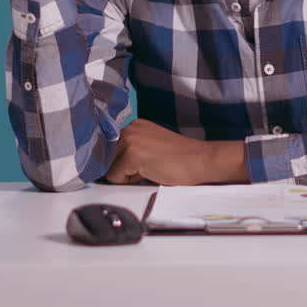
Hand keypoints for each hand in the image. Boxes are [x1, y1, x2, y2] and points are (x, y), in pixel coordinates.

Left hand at [104, 119, 247, 185]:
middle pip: (107, 158)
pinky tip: (150, 173)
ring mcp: (130, 140)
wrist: (200, 161)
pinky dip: (129, 182)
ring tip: (150, 170)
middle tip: (147, 168)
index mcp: (135, 124)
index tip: (130, 166)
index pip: (109, 148)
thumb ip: (132, 151)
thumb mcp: (151, 148)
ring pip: (110, 168)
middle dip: (122, 168)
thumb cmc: (180, 159)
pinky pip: (115, 177)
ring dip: (126, 175)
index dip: (117, 162)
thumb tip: (111, 167)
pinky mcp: (132, 154)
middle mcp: (130, 128)